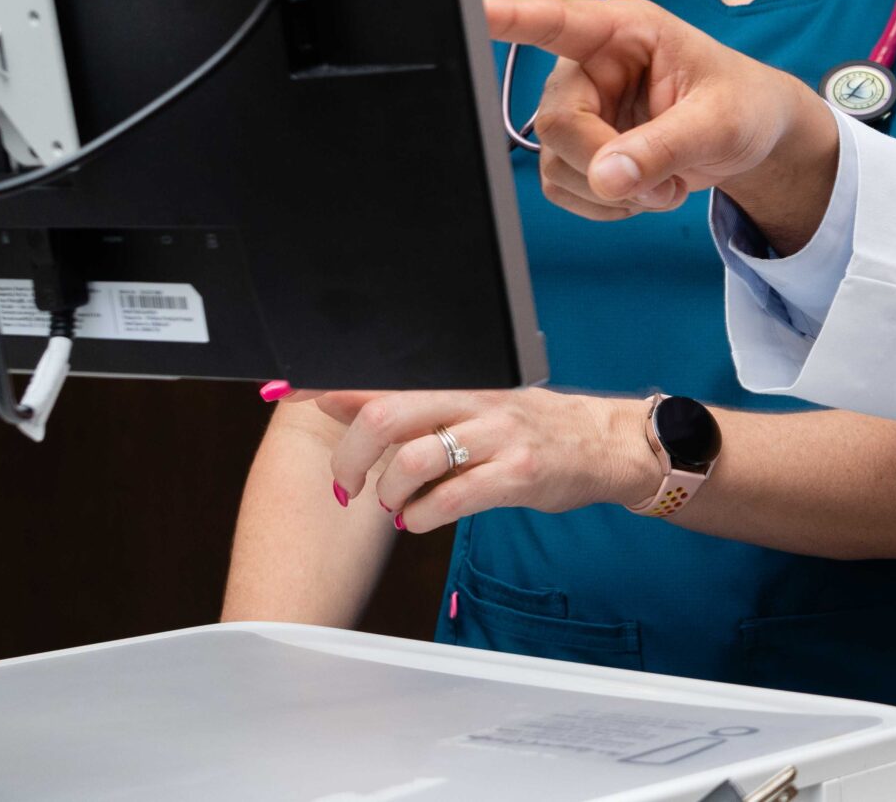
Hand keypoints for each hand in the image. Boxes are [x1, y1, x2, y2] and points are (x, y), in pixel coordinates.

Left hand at [315, 387, 660, 533]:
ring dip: (388, 495)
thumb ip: (419, 405)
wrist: (605, 445)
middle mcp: (476, 400)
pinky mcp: (518, 473)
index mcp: (461, 381)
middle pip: (386, 415)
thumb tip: (343, 400)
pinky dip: (423, 517)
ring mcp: (499, 436)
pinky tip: (422, 520)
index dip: (333, 384)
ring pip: (414, 460)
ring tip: (394, 507)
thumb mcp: (476, 406)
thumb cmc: (532, 431)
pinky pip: (453, 498)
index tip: (290, 392)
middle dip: (349, 457)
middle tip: (345, 486)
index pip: (386, 375)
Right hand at [485, 0, 839, 247]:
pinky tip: (643, 192)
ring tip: (666, 186)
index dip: (509, 18)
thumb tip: (606, 177)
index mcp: (624, 32)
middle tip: (663, 187)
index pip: (555, 21)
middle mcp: (589, 66)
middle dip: (607, 166)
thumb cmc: (742, 105)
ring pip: (555, 162)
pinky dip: (604, 203)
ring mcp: (579, 108)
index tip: (471, 10)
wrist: (753, 138)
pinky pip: (563, 187)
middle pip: (556, 122)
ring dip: (611, 192)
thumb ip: (665, 147)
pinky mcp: (577, 148)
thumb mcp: (719, 123)